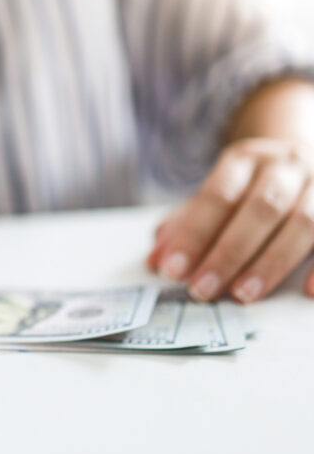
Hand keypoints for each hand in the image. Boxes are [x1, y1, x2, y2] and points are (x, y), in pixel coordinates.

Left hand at [146, 137, 313, 302]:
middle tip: (201, 289)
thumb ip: (186, 225)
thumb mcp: (215, 196)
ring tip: (242, 295)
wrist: (303, 157)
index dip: (194, 235)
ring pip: (303, 223)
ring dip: (271, 262)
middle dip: (228, 252)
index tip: (172, 270)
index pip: (217, 196)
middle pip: (260, 208)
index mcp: (246, 159)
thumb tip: (155, 260)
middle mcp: (287, 166)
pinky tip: (307, 292)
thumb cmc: (251, 187)